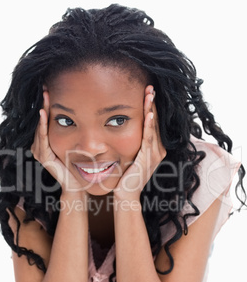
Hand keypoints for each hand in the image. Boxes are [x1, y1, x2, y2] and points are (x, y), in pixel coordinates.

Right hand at [31, 91, 83, 193]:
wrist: (75, 184)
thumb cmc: (76, 165)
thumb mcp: (74, 144)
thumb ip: (73, 132)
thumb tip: (83, 115)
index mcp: (45, 142)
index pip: (45, 120)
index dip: (47, 105)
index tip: (49, 89)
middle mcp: (40, 146)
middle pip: (41, 120)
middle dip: (43, 104)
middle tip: (45, 86)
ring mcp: (40, 152)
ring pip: (41, 126)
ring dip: (43, 111)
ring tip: (45, 96)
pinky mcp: (44, 157)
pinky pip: (43, 138)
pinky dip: (42, 125)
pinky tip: (44, 114)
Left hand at [114, 85, 165, 200]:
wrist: (126, 194)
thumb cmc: (126, 176)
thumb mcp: (132, 156)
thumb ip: (134, 144)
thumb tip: (123, 129)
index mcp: (156, 148)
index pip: (154, 122)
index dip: (152, 106)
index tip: (148, 91)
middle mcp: (158, 150)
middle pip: (156, 121)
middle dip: (153, 103)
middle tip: (151, 86)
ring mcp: (155, 155)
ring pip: (153, 127)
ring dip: (152, 109)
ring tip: (150, 94)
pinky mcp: (147, 159)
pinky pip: (149, 139)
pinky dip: (149, 126)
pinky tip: (149, 114)